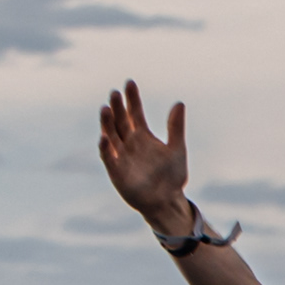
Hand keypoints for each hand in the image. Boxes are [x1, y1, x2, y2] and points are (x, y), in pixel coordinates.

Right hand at [97, 82, 193, 232]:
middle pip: (120, 121)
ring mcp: (121, 156)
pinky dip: (105, 148)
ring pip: (111, 135)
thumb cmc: (172, 176)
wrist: (166, 201)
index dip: (132, 99)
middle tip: (115, 93)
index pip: (135, 113)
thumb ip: (176, 127)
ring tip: (106, 108)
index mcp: (143, 136)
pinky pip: (108, 157)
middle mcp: (129, 143)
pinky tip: (104, 138)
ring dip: (107, 123)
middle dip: (117, 107)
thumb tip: (179, 103)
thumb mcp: (177, 149)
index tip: (129, 83)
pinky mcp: (116, 171)